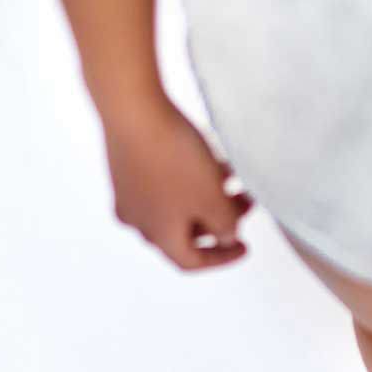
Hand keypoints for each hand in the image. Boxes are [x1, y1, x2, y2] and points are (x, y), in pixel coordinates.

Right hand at [103, 91, 254, 270]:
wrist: (132, 110)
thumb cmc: (174, 159)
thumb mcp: (212, 199)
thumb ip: (225, 226)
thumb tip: (226, 237)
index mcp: (158, 236)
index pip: (191, 261)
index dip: (222, 258)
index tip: (244, 246)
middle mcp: (138, 220)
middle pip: (185, 231)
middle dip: (219, 219)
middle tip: (246, 202)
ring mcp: (128, 194)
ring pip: (176, 204)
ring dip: (207, 196)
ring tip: (234, 177)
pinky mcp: (125, 167)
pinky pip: (163, 183)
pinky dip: (188, 180)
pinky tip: (210, 159)